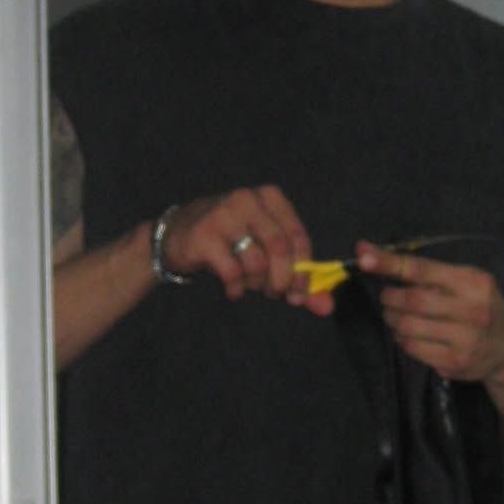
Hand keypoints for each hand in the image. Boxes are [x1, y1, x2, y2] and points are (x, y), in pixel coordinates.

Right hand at [163, 187, 334, 314]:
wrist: (177, 236)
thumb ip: (297, 276)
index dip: (303, 272)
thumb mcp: (265, 250)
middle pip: (280, 248)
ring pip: (256, 262)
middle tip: (274, 293)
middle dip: (281, 280)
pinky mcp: (204, 235)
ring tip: (248, 285)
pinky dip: (236, 288)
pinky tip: (232, 289)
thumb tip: (326, 305)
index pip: (298, 237)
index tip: (298, 295)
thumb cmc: (231, 242)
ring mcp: (224, 215)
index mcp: (271, 198)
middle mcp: (248, 199)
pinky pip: (232, 272)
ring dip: (256, 284)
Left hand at [355, 240, 503, 387]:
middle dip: (390, 298)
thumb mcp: (467, 282)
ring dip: (393, 320)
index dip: (390, 263)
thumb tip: (378, 257)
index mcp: (473, 282)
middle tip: (386, 298)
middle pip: (412, 301)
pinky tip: (409, 335)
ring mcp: (466, 339)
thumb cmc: (480, 306)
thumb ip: (431, 273)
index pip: (423, 269)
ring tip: (395, 316)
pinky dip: (403, 340)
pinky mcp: (456, 362)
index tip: (364, 256)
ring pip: (408, 327)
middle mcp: (472, 310)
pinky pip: (414, 349)